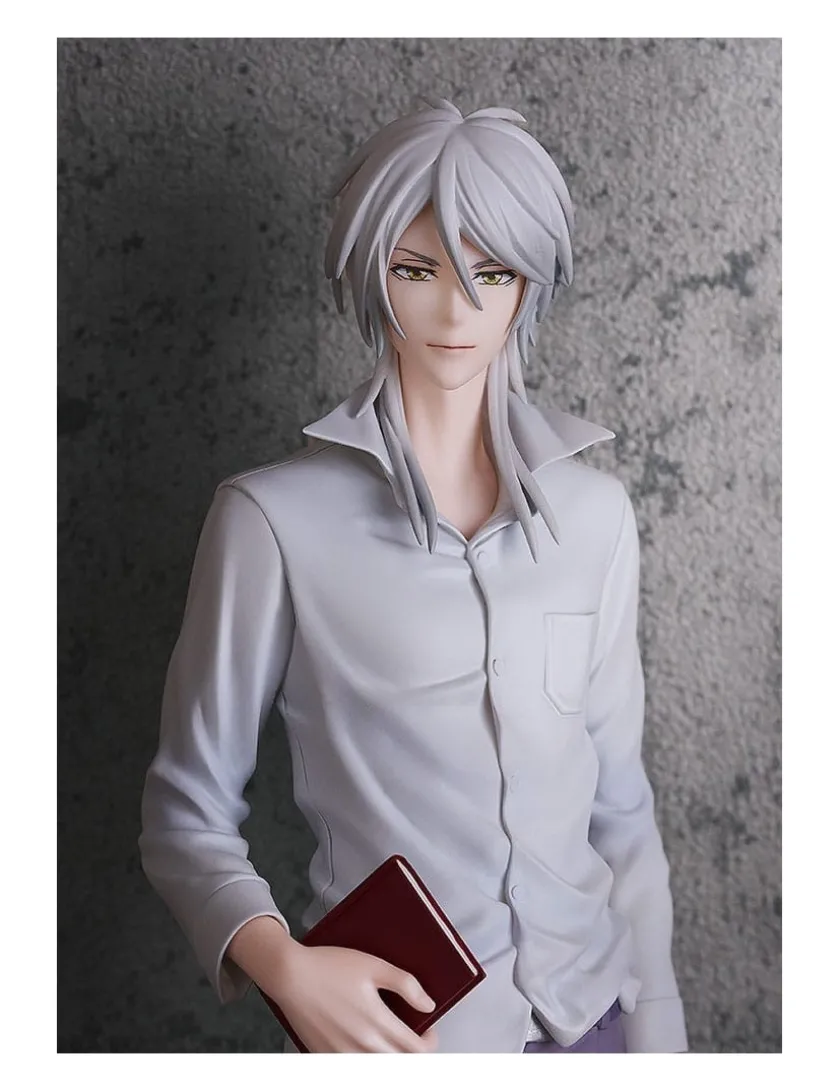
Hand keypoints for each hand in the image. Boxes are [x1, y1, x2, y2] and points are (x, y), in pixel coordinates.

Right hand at [266, 942, 438, 1052]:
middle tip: (412, 1038)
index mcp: (378, 1023)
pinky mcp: (326, 1056)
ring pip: (378, 1070)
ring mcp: (342, 1055)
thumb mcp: (374, 965)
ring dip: (389, 1059)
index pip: (417, 1050)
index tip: (428, 1031)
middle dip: (412, 1054)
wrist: (290, 975)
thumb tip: (428, 1004)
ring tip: (389, 1042)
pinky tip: (363, 1045)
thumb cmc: (329, 966)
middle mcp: (362, 1045)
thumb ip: (406, 984)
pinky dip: (364, 1060)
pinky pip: (352, 1068)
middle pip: (401, 1064)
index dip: (430, 1042)